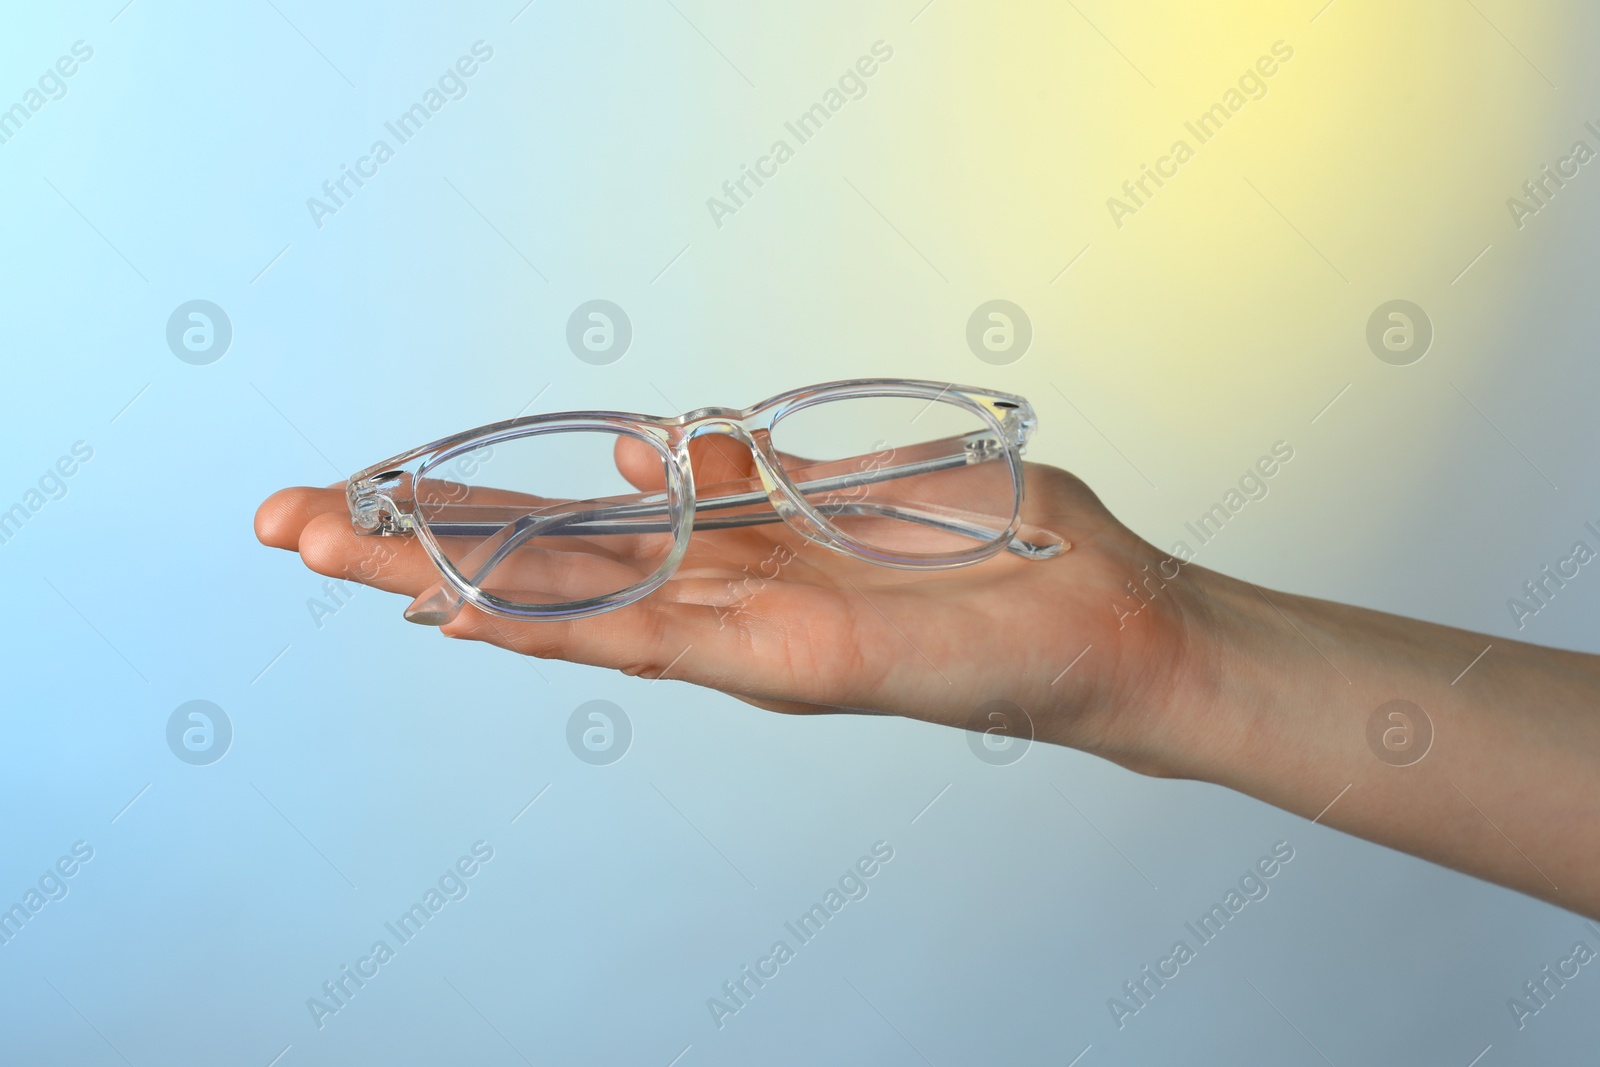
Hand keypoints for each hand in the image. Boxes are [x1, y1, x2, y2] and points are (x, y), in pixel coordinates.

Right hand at [254, 447, 1207, 777]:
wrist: (1117, 624)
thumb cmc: (1008, 553)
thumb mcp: (868, 483)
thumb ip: (756, 477)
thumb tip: (654, 437)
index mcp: (735, 550)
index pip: (577, 528)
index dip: (471, 508)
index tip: (372, 486)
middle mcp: (721, 599)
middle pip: (543, 568)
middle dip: (413, 541)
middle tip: (289, 518)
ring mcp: (746, 635)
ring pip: (570, 606)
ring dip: (446, 575)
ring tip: (331, 549)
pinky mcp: (795, 661)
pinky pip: (658, 639)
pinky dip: (559, 624)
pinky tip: (467, 606)